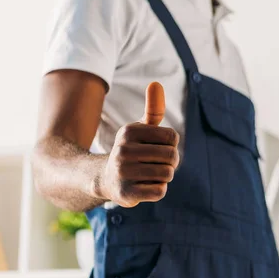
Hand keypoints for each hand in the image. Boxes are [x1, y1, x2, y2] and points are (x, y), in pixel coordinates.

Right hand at [97, 82, 179, 207]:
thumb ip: (153, 109)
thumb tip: (156, 83)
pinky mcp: (126, 194)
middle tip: (156, 164)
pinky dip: (158, 190)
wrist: (105, 179)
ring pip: (167, 174)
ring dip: (164, 177)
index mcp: (129, 132)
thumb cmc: (132, 150)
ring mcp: (123, 173)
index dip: (171, 144)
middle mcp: (123, 151)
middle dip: (170, 162)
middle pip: (172, 156)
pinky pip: (160, 191)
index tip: (158, 147)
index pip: (172, 137)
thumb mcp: (140, 129)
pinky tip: (144, 186)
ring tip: (149, 175)